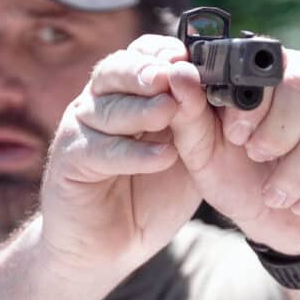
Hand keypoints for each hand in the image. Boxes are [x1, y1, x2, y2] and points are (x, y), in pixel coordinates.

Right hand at [38, 36, 201, 274]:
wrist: (108, 247)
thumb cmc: (148, 197)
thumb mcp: (187, 156)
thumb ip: (200, 124)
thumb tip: (229, 90)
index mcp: (127, 94)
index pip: (141, 55)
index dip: (163, 51)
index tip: (190, 56)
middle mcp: (99, 104)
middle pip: (116, 70)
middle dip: (147, 69)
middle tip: (173, 73)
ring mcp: (81, 131)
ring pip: (106, 108)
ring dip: (142, 108)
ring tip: (171, 111)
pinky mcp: (69, 163)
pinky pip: (100, 151)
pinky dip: (133, 153)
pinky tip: (162, 156)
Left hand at [160, 43, 299, 254]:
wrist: (276, 221)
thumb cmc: (234, 176)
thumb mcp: (201, 153)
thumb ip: (188, 114)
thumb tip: (177, 73)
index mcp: (266, 73)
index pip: (267, 61)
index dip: (253, 100)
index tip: (236, 135)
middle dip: (279, 131)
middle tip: (258, 159)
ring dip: (298, 169)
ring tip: (275, 195)